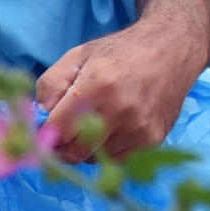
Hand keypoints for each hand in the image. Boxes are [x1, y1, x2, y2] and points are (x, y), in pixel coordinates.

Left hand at [35, 22, 206, 162]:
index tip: (39, 132)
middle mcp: (120, 111)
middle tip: (61, 133)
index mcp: (96, 87)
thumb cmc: (118, 53)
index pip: (57, 131)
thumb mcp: (76, 57)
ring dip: (84, 148)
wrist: (171, 50)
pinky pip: (116, 160)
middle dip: (60, 147)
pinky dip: (106, 151)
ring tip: (90, 124)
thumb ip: (49, 86)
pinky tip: (110, 129)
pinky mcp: (153, 140)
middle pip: (73, 152)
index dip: (43, 135)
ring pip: (94, 158)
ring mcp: (139, 129)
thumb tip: (38, 117)